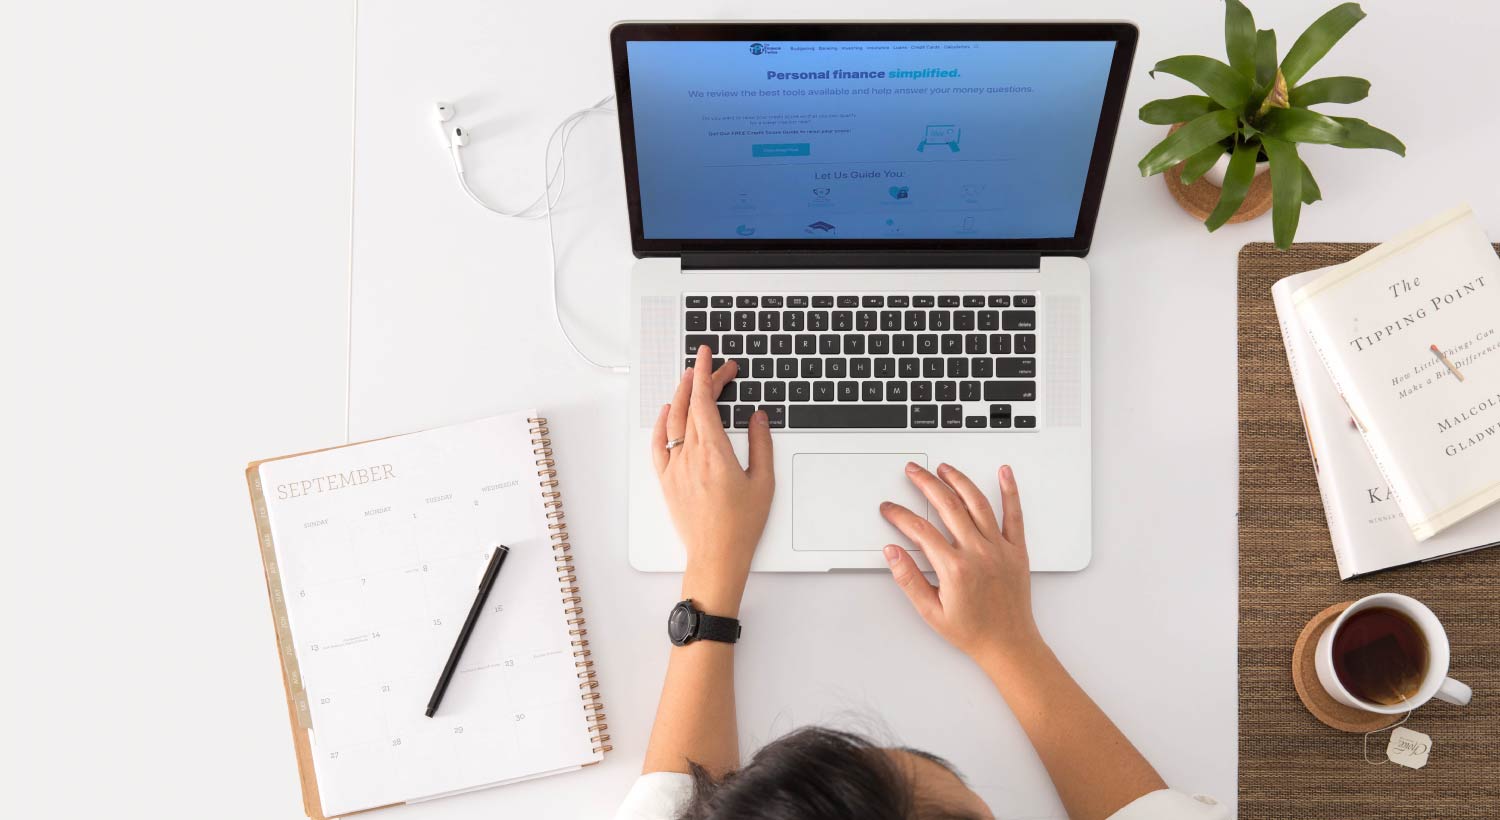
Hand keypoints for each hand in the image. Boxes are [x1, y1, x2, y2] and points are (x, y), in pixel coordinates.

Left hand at [651, 345, 774, 613]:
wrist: (716, 555)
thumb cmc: (741, 525)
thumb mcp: (763, 482)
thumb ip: (761, 444)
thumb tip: (758, 417)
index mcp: (715, 452)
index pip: (705, 402)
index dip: (706, 375)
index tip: (709, 356)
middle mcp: (690, 456)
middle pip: (691, 406)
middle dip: (701, 380)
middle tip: (715, 367)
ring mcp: (675, 467)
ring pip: (673, 421)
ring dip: (681, 396)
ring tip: (691, 379)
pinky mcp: (666, 481)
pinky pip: (658, 444)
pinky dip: (662, 424)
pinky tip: (667, 412)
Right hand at [880, 462, 1040, 665]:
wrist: (1008, 644)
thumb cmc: (972, 631)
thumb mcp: (931, 612)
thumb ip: (909, 579)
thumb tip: (892, 552)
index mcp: (955, 569)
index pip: (920, 530)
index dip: (900, 515)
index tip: (890, 508)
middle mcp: (978, 553)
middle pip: (947, 506)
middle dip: (926, 483)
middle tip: (913, 471)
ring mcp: (999, 549)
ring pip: (977, 503)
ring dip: (958, 480)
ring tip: (944, 468)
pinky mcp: (1017, 550)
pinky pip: (1014, 515)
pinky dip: (1010, 491)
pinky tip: (1004, 473)